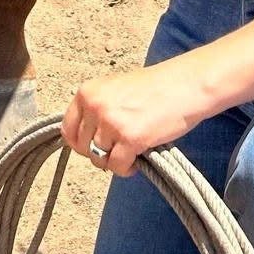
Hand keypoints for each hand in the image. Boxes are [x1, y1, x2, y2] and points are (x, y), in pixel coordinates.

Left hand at [60, 62, 205, 176]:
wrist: (185, 85)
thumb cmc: (155, 87)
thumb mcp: (115, 90)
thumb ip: (97, 108)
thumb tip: (84, 139)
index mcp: (88, 91)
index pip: (68, 129)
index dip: (81, 143)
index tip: (94, 146)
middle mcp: (95, 106)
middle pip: (83, 148)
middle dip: (100, 154)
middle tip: (118, 150)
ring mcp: (111, 122)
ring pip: (99, 159)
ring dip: (115, 161)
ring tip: (131, 153)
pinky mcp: (130, 138)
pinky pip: (117, 166)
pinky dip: (126, 169)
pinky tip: (138, 160)